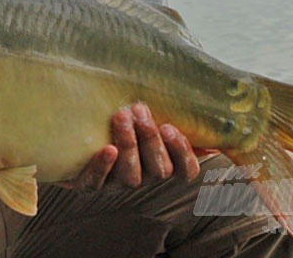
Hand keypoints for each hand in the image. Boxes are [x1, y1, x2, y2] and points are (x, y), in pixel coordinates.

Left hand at [66, 103, 199, 190]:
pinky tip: (107, 149)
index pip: (186, 171)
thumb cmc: (126, 123)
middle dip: (151, 139)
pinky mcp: (90, 183)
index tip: (170, 127)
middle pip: (159, 171)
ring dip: (129, 145)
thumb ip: (181, 118)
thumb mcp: (153, 118)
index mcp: (163, 163)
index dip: (183, 153)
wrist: (77, 138)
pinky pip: (97, 182)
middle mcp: (144, 176)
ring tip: (121, 116)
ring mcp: (117, 182)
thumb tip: (215, 117)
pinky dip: (102, 166)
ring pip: (132, 176)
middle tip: (139, 109)